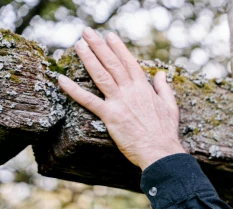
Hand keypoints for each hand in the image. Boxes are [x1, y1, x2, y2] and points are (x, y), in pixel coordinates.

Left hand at [57, 27, 185, 169]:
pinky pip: (89, 101)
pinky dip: (74, 90)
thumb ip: (163, 89)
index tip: (110, 36)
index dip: (119, 49)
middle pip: (112, 64)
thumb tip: (161, 74)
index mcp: (144, 89)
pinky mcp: (110, 117)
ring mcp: (119, 103)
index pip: (129, 63)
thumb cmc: (166, 133)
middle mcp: (130, 92)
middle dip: (99, 46)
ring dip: (88, 59)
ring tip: (78, 45)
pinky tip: (62, 80)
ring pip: (101, 76)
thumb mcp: (170, 107)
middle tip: (87, 32)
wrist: (160, 152)